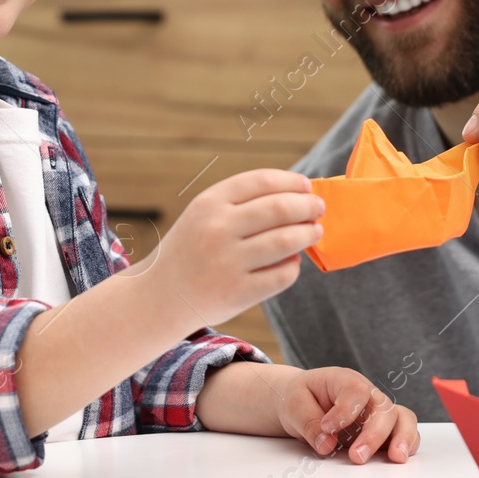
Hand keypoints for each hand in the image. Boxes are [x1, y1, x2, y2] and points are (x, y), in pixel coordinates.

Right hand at [145, 170, 324, 331]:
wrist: (159, 296)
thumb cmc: (192, 249)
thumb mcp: (204, 214)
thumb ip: (243, 202)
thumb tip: (298, 194)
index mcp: (209, 203)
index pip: (262, 181)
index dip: (292, 182)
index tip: (307, 186)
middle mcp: (217, 229)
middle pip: (280, 208)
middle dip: (307, 206)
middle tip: (318, 208)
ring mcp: (227, 262)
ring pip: (286, 241)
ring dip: (308, 234)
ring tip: (315, 232)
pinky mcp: (238, 292)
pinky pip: (282, 274)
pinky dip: (294, 266)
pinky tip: (292, 261)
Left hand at [277, 367, 419, 463]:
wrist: (304, 403)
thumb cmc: (301, 398)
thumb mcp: (293, 404)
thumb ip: (308, 422)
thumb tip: (327, 445)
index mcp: (346, 381)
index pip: (356, 390)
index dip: (345, 411)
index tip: (327, 428)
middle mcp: (368, 396)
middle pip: (384, 408)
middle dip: (374, 435)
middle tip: (357, 457)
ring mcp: (378, 414)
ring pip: (403, 419)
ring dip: (402, 438)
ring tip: (396, 458)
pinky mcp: (383, 433)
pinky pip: (404, 436)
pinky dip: (406, 446)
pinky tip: (396, 459)